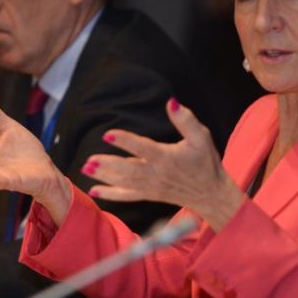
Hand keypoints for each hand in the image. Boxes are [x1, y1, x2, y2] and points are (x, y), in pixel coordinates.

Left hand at [86, 99, 243, 229]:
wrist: (211, 193)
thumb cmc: (205, 161)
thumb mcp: (201, 137)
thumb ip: (186, 120)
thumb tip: (170, 102)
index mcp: (168, 158)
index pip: (144, 148)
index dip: (126, 141)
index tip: (108, 134)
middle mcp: (158, 174)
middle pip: (129, 169)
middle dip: (108, 165)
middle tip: (89, 159)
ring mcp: (152, 187)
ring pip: (125, 182)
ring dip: (104, 176)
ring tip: (86, 168)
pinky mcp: (149, 195)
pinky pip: (128, 196)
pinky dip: (111, 194)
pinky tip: (94, 190)